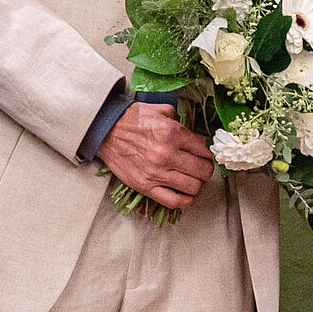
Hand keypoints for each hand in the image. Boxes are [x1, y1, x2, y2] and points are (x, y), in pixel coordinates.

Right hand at [98, 100, 215, 208]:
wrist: (104, 131)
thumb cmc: (129, 120)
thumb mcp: (158, 109)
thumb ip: (178, 118)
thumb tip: (191, 130)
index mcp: (172, 133)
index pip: (205, 149)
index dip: (209, 152)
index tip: (206, 153)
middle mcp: (167, 155)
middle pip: (203, 170)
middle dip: (206, 168)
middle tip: (202, 166)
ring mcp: (156, 173)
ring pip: (193, 187)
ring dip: (197, 184)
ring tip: (193, 179)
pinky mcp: (146, 187)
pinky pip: (175, 201)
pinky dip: (185, 200)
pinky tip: (186, 194)